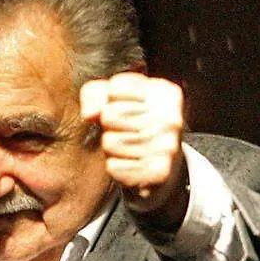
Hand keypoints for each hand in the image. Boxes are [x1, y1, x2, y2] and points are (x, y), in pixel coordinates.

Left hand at [80, 72, 188, 230]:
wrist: (164, 167)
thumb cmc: (134, 124)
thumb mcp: (118, 99)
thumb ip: (95, 94)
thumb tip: (88, 113)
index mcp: (164, 92)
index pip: (115, 88)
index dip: (110, 100)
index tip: (126, 108)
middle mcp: (170, 118)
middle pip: (109, 114)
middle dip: (109, 125)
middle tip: (126, 131)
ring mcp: (167, 146)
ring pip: (109, 142)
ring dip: (112, 148)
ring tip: (130, 148)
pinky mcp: (158, 172)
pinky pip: (113, 167)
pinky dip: (116, 167)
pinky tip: (132, 164)